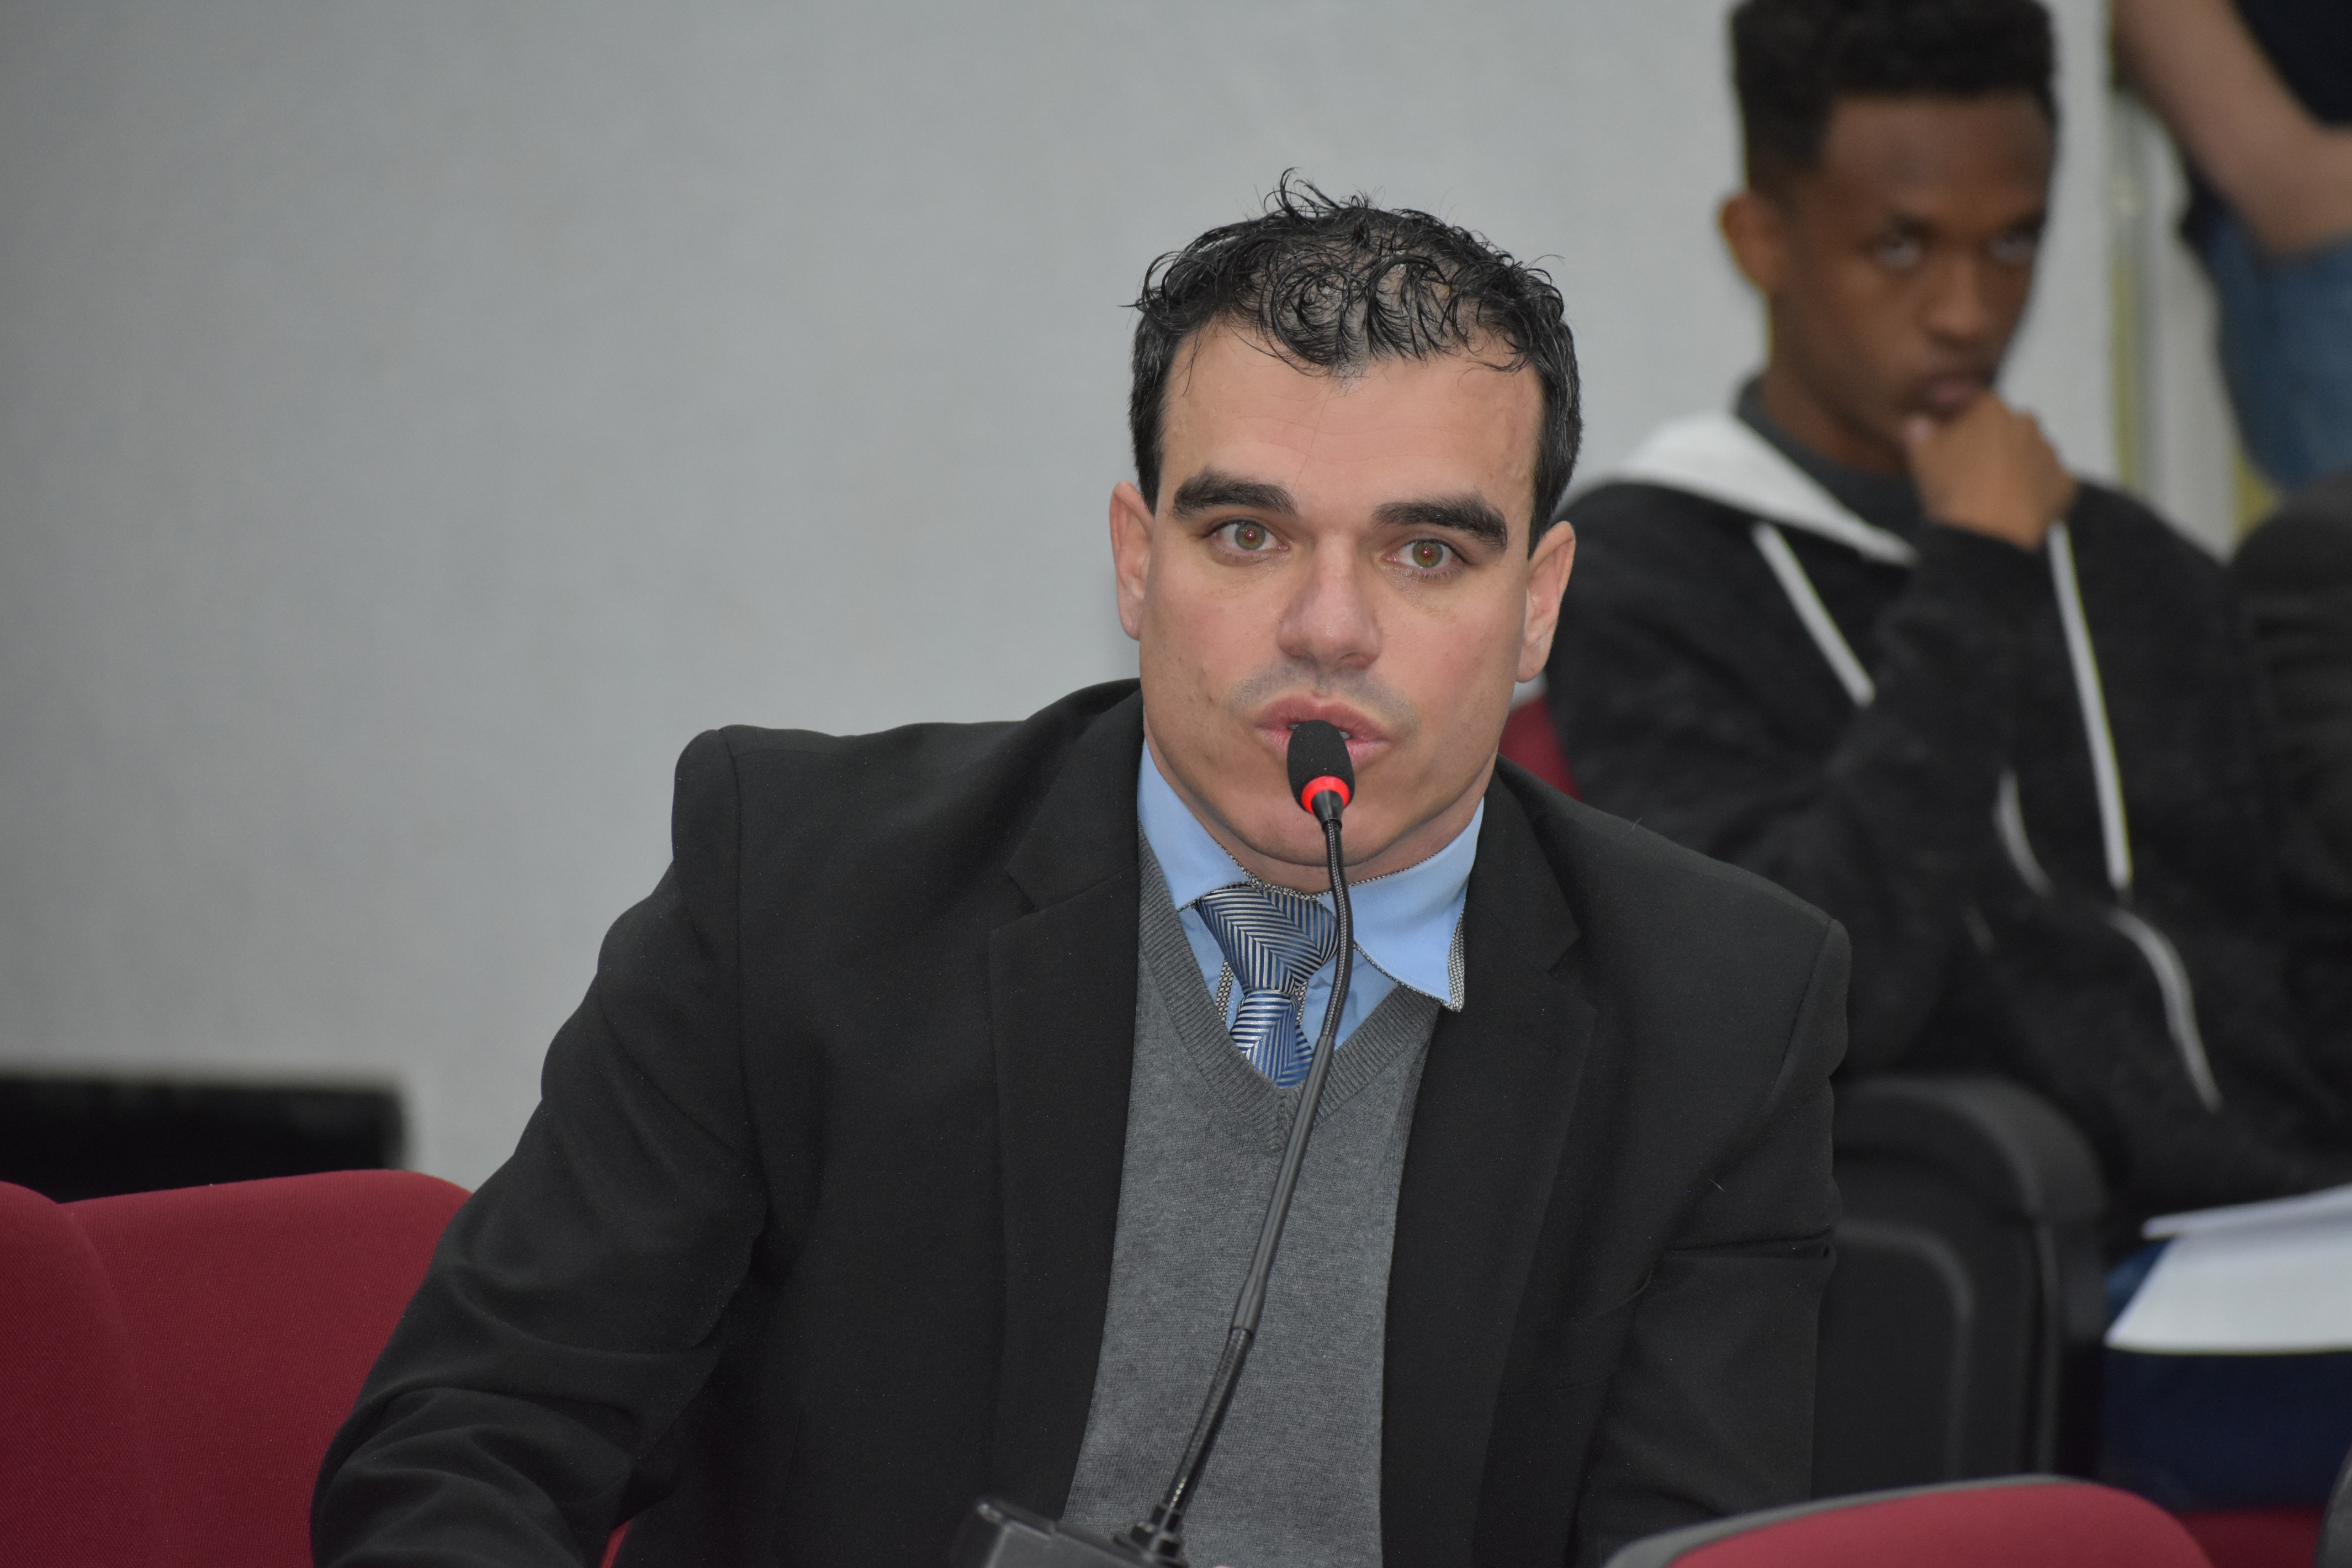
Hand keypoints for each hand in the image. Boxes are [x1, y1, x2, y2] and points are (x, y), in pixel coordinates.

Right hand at [1901, 394, 2074, 550]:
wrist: (1990, 533)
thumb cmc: (1954, 488)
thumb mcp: (1921, 454)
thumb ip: (1919, 430)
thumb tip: (1919, 424)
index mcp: (1990, 408)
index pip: (1972, 402)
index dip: (1957, 417)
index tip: (1946, 433)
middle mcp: (2026, 423)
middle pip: (2004, 428)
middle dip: (1988, 443)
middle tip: (1967, 470)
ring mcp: (2049, 453)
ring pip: (2028, 454)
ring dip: (2013, 466)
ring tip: (1990, 493)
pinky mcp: (2065, 484)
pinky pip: (2047, 483)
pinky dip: (2034, 492)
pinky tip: (2014, 507)